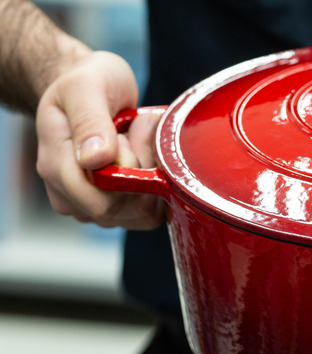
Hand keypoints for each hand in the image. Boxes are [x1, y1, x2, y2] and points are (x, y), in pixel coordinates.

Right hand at [35, 51, 164, 229]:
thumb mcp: (85, 86)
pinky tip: (146, 155)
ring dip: (150, 174)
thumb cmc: (87, 82)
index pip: (101, 201)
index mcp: (55, 168)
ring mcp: (91, 205)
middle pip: (124, 208)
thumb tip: (95, 160)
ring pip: (140, 213)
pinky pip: (148, 212)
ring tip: (138, 137)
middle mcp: (69, 195)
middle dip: (142, 169)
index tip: (127, 133)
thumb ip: (89, 120)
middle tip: (138, 128)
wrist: (90, 89)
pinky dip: (155, 185)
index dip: (128, 174)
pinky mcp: (116, 209)